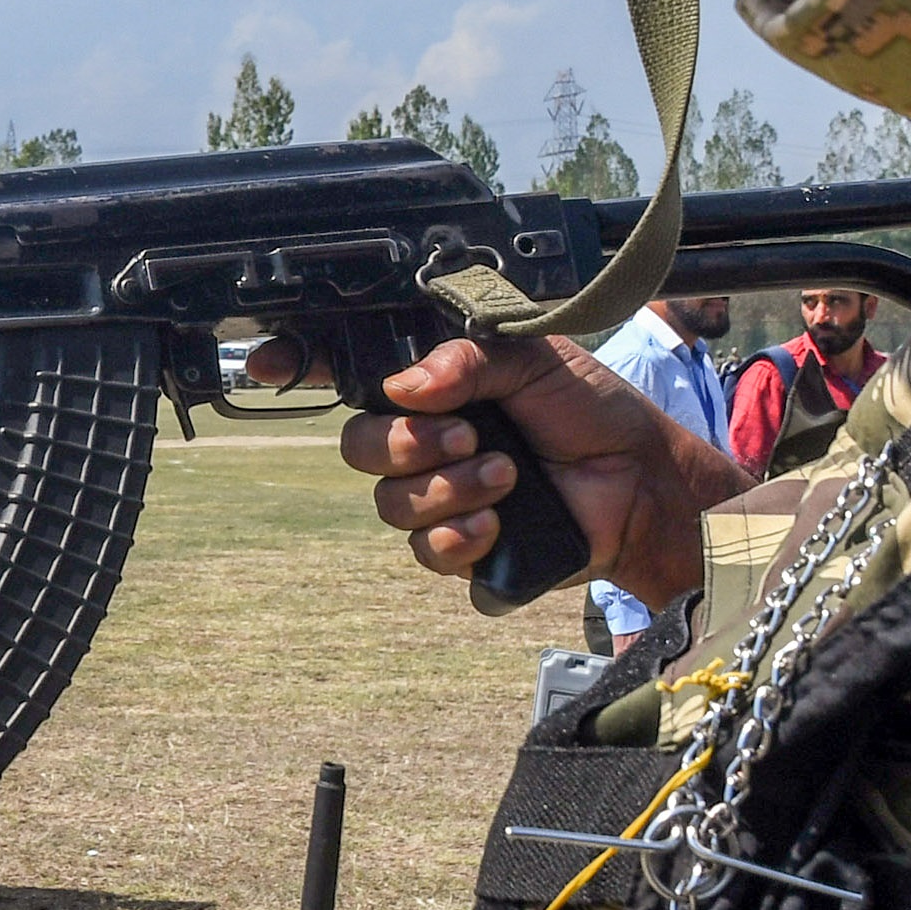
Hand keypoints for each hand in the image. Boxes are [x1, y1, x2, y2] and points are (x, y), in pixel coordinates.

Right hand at [257, 332, 731, 607]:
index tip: (267, 364)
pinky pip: (424, 552)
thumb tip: (405, 386)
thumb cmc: (592, 410)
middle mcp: (427, 439)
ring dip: (444, 489)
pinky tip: (495, 524)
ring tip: (504, 474)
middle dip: (404, 445)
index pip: (351, 371)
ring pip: (388, 503)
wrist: (642, 482)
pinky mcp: (464, 549)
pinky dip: (456, 537)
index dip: (300, 365)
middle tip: (466, 436)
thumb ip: (468, 359)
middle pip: (356, 445)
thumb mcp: (533, 357)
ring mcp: (441, 496)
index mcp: (434, 385)